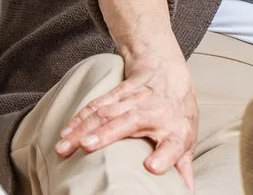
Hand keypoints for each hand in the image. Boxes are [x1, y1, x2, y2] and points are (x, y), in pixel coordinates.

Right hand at [55, 55, 199, 189]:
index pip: (173, 144)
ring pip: (106, 113)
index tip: (152, 167)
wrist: (166, 69)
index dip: (164, 156)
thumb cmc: (177, 111)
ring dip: (84, 128)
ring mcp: (135, 100)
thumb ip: (183, 165)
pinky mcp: (118, 92)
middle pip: (131, 122)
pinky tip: (65, 132)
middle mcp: (155, 113)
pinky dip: (79, 118)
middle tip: (87, 147)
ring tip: (65, 145)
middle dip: (107, 134)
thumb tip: (186, 192)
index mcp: (176, 130)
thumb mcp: (187, 136)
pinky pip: (96, 105)